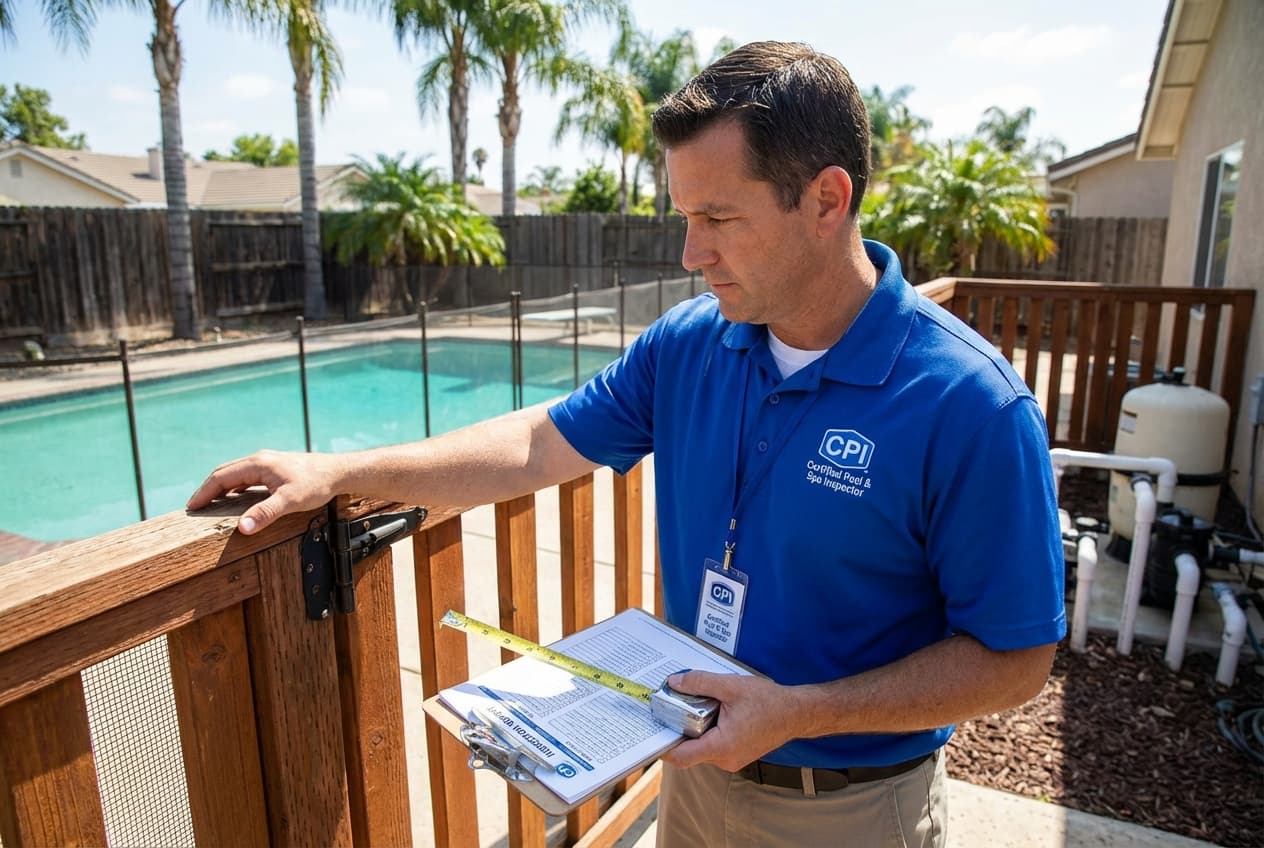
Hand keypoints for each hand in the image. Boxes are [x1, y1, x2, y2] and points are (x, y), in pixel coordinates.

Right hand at [186, 449, 344, 533]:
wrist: (339, 472)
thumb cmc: (317, 484)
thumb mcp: (290, 501)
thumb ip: (265, 513)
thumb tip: (242, 528)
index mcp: (258, 464)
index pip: (221, 477)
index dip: (204, 493)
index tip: (191, 507)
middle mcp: (259, 460)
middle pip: (224, 473)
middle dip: (208, 490)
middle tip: (194, 508)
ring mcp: (267, 463)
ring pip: (235, 474)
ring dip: (220, 488)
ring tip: (209, 505)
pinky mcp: (275, 469)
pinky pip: (247, 477)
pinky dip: (235, 487)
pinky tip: (235, 499)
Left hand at [659, 670, 800, 771]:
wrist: (796, 713)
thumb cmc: (769, 702)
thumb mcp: (731, 686)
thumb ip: (700, 683)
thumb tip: (674, 682)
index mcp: (722, 747)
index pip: (682, 757)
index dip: (663, 746)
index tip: (652, 730)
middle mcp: (725, 759)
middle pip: (689, 751)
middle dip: (679, 729)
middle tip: (670, 707)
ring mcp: (731, 759)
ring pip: (701, 748)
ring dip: (695, 728)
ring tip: (695, 704)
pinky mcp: (736, 753)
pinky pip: (713, 745)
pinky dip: (707, 730)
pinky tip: (711, 710)